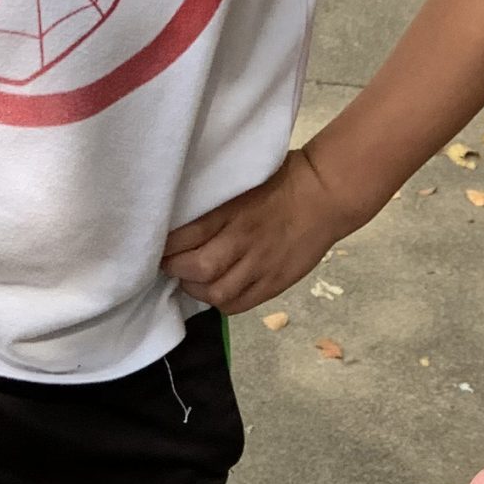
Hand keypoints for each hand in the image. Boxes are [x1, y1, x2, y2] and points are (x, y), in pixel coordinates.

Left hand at [161, 150, 354, 311]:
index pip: (186, 236)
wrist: (326, 195)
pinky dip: (220, 302)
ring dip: (195, 289)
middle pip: (197, 268)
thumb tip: (182, 219)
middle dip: (176, 270)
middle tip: (170, 264)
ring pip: (216, 292)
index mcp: (232, 210)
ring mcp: (261, 264)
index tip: (157, 246)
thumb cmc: (282, 179)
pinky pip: (239, 304)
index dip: (165, 247)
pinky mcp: (275, 282)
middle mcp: (243, 240)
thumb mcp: (241, 181)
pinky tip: (216, 291)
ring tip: (191, 280)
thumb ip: (215, 203)